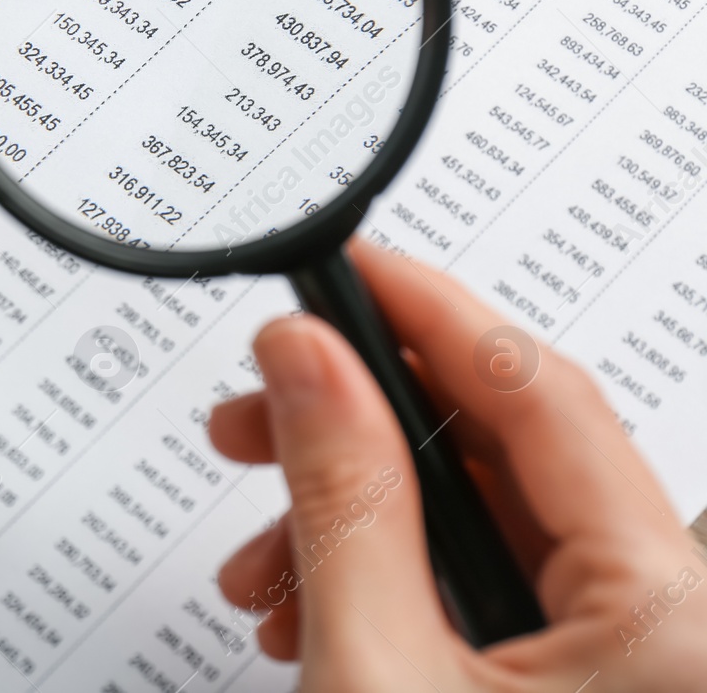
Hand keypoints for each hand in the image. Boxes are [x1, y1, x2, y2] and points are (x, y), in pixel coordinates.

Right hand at [209, 240, 706, 690]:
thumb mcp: (376, 669)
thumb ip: (344, 503)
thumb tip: (310, 360)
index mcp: (670, 621)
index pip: (544, 397)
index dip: (428, 314)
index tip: (344, 271)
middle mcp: (674, 633)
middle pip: (508, 458)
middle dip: (357, 435)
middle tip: (257, 417)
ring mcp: (629, 663)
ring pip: (484, 526)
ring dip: (354, 522)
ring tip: (264, 562)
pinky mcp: (579, 685)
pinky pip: (487, 590)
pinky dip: (388, 584)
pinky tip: (311, 610)